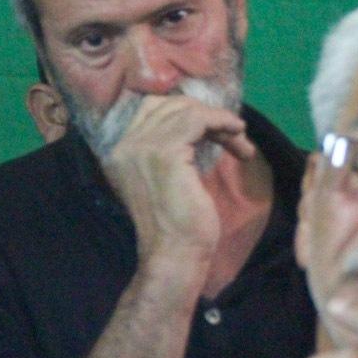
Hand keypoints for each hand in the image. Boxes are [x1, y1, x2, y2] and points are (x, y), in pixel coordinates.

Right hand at [101, 96, 253, 262]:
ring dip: (219, 121)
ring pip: (185, 110)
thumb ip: (168, 146)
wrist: (175, 252)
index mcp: (117, 148)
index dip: (185, 111)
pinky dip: (221, 120)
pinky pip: (196, 119)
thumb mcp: (166, 175)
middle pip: (167, 104)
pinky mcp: (164, 152)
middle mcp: (120, 143)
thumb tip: (196, 119)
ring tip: (240, 141)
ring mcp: (139, 146)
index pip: (149, 107)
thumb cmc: (177, 221)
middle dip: (205, 114)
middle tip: (233, 134)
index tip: (214, 127)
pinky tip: (238, 132)